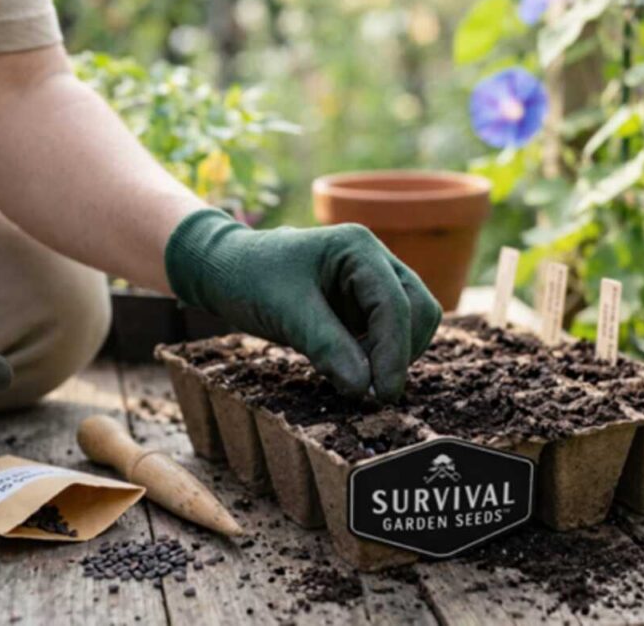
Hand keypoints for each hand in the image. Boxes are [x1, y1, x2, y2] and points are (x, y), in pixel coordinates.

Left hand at [165, 209, 441, 400]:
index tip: (383, 394)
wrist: (225, 271)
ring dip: (392, 355)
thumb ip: (327, 346)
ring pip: (412, 322)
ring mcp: (373, 281)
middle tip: (371, 391)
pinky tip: (347, 366)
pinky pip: (390, 333)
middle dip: (400, 352)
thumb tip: (364, 388)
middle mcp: (374, 260)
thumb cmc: (249, 278)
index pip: (395, 304)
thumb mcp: (285, 312)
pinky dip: (379, 355)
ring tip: (351, 375)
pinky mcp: (365, 304)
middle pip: (418, 309)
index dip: (394, 352)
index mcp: (358, 248)